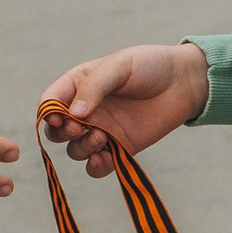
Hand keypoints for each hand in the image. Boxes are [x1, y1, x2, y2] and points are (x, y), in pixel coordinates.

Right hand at [40, 43, 209, 176]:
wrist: (183, 83)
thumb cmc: (149, 66)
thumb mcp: (119, 66)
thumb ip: (94, 87)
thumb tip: (73, 114)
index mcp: (78, 85)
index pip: (50, 102)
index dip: (48, 112)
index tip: (59, 117)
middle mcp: (85, 110)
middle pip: (56, 131)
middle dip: (62, 132)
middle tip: (78, 128)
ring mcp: (100, 131)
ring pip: (74, 150)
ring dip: (81, 148)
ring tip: (101, 137)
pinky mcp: (118, 148)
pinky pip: (97, 166)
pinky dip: (94, 167)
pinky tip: (102, 158)